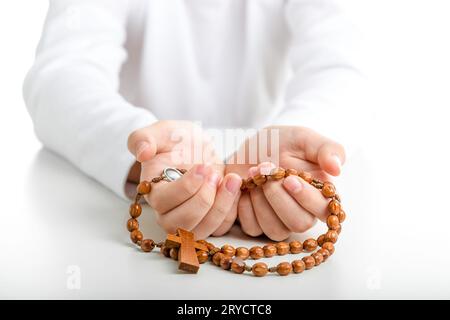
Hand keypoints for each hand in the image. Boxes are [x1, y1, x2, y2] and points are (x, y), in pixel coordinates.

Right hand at [127, 120, 241, 238]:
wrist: (199, 148)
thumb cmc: (177, 141)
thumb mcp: (161, 132)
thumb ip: (143, 138)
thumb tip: (142, 153)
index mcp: (153, 192)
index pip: (163, 202)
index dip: (185, 187)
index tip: (203, 167)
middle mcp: (167, 214)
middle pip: (182, 223)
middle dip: (203, 200)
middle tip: (215, 174)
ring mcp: (188, 222)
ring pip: (202, 230)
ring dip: (221, 206)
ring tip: (232, 180)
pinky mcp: (208, 223)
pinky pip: (221, 228)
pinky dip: (231, 210)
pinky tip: (235, 188)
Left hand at [225, 126, 344, 240]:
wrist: (248, 147)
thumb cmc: (280, 143)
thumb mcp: (303, 138)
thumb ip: (326, 149)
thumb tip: (337, 169)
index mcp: (319, 193)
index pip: (324, 209)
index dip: (307, 198)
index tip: (289, 179)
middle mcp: (302, 213)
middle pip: (299, 223)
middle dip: (278, 197)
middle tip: (265, 169)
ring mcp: (279, 223)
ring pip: (275, 230)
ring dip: (260, 199)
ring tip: (253, 172)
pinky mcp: (256, 225)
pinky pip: (252, 227)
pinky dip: (244, 204)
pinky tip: (242, 184)